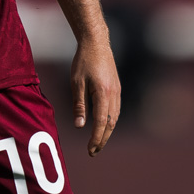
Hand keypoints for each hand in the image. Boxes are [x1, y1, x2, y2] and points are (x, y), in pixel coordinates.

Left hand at [70, 36, 120, 156]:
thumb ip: (79, 105)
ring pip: (115, 117)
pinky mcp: (117, 87)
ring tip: (98, 141)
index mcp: (103, 93)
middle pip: (111, 123)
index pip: (101, 122)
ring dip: (108, 131)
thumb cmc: (83, 61)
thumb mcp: (76, 83)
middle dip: (103, 139)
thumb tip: (80, 126)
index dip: (96, 138)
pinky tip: (104, 124)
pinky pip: (116, 109)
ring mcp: (117, 90)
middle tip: (93, 151)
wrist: (96, 42)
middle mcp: (114, 94)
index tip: (90, 149)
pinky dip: (111, 120)